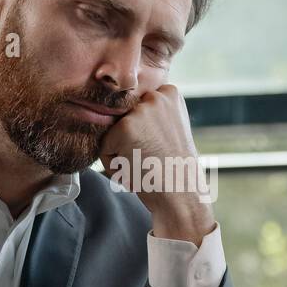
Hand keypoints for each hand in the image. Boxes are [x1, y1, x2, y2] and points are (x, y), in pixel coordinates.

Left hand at [98, 83, 215, 244]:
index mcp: (170, 92)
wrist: (182, 194)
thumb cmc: (174, 168)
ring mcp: (141, 111)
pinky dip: (114, 165)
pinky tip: (136, 170)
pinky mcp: (124, 128)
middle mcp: (156, 96)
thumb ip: (152, 114)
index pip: (136, 106)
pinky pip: (104, 148)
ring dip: (122, 152)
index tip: (160, 146)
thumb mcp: (170, 128)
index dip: (144, 131)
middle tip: (153, 157)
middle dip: (131, 139)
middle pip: (123, 117)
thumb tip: (117, 105)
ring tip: (145, 164)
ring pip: (112, 132)